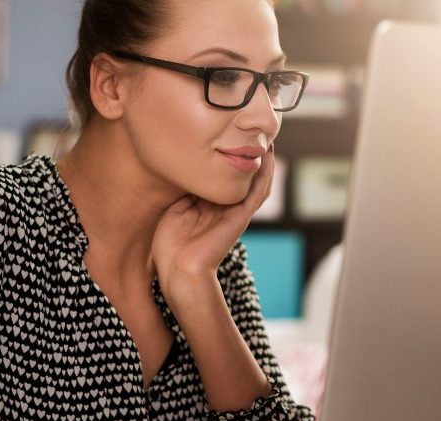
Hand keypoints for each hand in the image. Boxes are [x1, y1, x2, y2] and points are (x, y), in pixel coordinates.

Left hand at [152, 145, 275, 286]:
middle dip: (250, 154)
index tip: (229, 131)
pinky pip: (258, 192)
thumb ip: (185, 189)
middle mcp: (226, 207)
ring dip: (264, 162)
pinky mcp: (241, 217)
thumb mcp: (175, 207)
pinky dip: (265, 175)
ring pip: (258, 182)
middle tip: (254, 130)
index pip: (223, 175)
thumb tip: (188, 164)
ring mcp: (236, 212)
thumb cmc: (171, 245)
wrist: (179, 270)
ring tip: (267, 138)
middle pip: (244, 176)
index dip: (228, 155)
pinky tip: (269, 157)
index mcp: (210, 205)